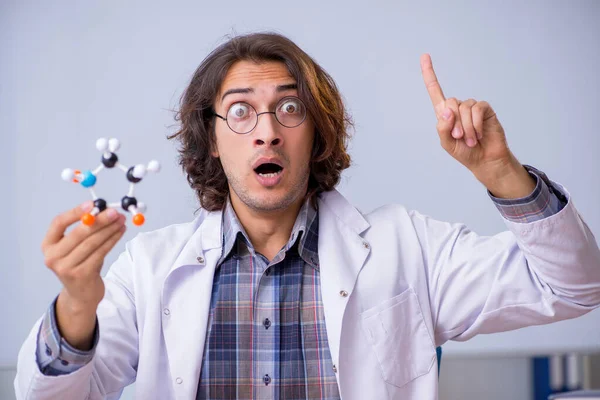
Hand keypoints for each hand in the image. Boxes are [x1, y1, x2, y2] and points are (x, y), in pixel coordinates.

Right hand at [41, 202, 125, 348]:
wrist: (81, 295)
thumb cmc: (80, 264)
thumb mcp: (75, 247)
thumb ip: (85, 230)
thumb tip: (104, 209)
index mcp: (48, 245)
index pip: (58, 223)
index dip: (75, 212)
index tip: (92, 204)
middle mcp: (53, 257)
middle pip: (79, 233)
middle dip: (100, 220)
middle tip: (115, 211)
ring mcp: (66, 268)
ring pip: (92, 243)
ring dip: (109, 229)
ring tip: (121, 220)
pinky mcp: (81, 275)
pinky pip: (100, 253)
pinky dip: (112, 241)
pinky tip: (120, 232)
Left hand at [420, 54, 534, 197]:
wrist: (485, 160)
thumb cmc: (465, 152)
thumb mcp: (447, 143)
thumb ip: (442, 127)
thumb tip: (447, 109)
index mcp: (445, 114)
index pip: (435, 91)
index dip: (429, 74)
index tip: (424, 56)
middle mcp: (458, 107)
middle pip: (449, 102)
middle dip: (454, 124)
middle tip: (460, 138)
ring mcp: (472, 107)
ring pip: (463, 108)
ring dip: (466, 128)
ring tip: (471, 140)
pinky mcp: (485, 109)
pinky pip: (477, 109)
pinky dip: (476, 124)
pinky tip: (479, 134)